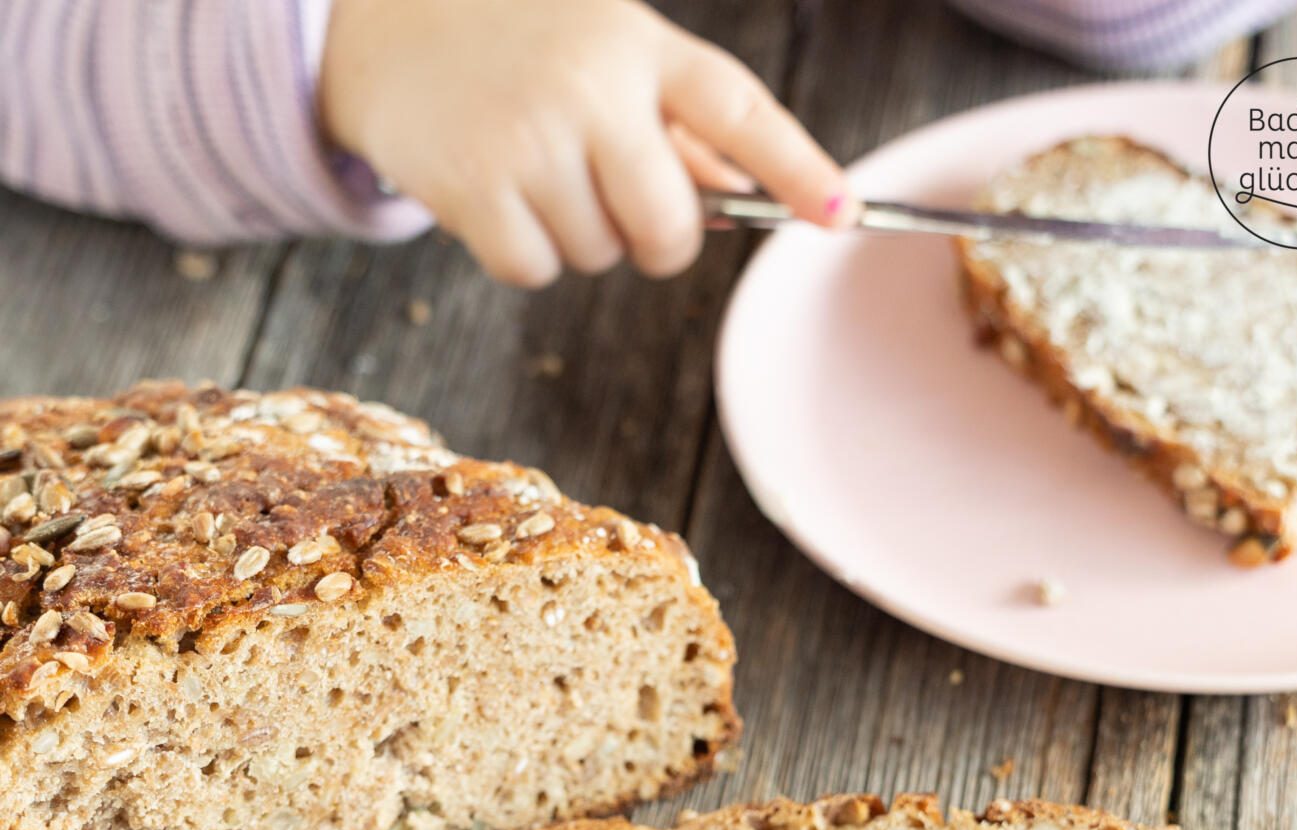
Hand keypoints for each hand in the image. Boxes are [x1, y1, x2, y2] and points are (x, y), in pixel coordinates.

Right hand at [320, 0, 853, 286]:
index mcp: (640, 45)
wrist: (386, 22)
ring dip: (576, 235)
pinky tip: (495, 193)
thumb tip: (745, 200)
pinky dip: (521, 252)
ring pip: (600, 256)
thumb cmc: (523, 46)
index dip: (795, 167)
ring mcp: (531, 137)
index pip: (737, 111)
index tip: (842, 214)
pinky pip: (536, 271)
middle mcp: (592, 87)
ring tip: (531, 166)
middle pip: (668, 231)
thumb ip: (678, 126)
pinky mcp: (474, 186)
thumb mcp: (608, 54)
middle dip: (654, 240)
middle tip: (612, 199)